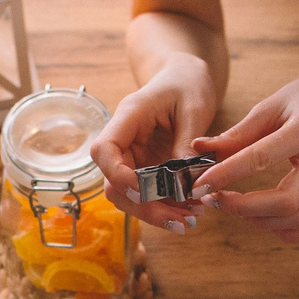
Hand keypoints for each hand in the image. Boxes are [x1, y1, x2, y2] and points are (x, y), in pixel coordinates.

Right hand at [90, 54, 218, 231]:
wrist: (184, 77)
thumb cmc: (187, 83)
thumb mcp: (194, 106)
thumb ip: (188, 141)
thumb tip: (185, 180)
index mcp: (128, 116)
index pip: (103, 150)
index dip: (118, 175)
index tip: (144, 191)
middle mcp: (123, 140)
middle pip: (113, 183)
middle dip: (144, 206)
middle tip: (181, 222)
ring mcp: (132, 156)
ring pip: (129, 195)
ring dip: (155, 212)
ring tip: (190, 221)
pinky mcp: (144, 167)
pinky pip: (147, 193)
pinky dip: (166, 206)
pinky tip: (189, 212)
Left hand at [187, 72, 298, 243]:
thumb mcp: (271, 105)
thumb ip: (238, 132)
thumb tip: (198, 149)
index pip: (263, 158)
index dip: (227, 174)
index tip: (200, 183)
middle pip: (288, 200)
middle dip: (244, 207)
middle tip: (214, 199)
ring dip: (261, 222)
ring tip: (234, 206)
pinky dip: (288, 232)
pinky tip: (264, 219)